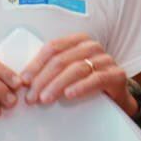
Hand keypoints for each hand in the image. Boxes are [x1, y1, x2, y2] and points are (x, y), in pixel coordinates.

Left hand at [19, 34, 137, 115]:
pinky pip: (96, 78)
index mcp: (78, 40)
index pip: (53, 47)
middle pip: (62, 59)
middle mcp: (92, 46)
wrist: (116, 98)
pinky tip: (69, 95)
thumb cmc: (87, 83)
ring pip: (77, 68)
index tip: (24, 81)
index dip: (36, 64)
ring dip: (57, 84)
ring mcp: (106, 60)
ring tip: (45, 99)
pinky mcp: (117, 75)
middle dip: (43, 79)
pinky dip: (81, 86)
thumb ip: (51, 71)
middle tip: (31, 97)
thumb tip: (24, 81)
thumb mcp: (68, 73)